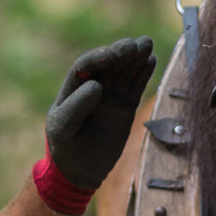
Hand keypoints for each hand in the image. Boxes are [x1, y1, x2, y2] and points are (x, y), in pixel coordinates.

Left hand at [45, 36, 156, 190]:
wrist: (81, 170)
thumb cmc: (66, 148)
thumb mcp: (63, 128)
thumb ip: (76, 107)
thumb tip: (97, 86)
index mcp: (72, 89)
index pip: (85, 66)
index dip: (98, 57)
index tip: (112, 56)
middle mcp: (93, 86)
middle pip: (108, 63)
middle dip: (120, 52)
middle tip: (135, 45)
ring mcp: (111, 94)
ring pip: (124, 71)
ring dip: (135, 57)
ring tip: (147, 44)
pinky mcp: (126, 105)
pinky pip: (135, 86)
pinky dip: (143, 73)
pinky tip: (151, 60)